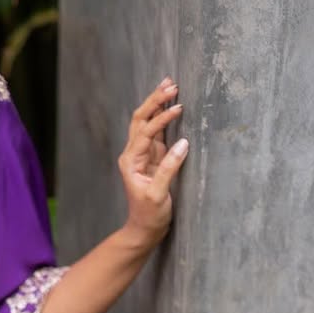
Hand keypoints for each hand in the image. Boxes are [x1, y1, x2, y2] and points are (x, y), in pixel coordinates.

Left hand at [117, 76, 189, 248]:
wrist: (144, 229)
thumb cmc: (149, 215)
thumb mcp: (158, 194)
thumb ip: (169, 169)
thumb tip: (183, 144)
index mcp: (130, 161)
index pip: (146, 132)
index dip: (162, 118)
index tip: (179, 108)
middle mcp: (133, 154)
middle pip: (140, 119)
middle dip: (154, 100)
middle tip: (171, 84)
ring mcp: (143, 154)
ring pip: (147, 122)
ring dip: (157, 104)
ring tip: (170, 85)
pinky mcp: (154, 157)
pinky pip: (157, 132)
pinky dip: (163, 117)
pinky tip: (172, 105)